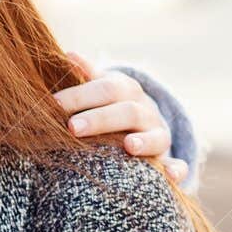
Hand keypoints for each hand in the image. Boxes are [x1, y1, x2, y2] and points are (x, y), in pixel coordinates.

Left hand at [54, 53, 187, 184]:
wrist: (138, 124)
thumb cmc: (105, 105)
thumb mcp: (98, 88)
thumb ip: (85, 74)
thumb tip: (68, 54)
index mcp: (126, 91)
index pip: (106, 88)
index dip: (80, 96)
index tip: (54, 105)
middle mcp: (145, 111)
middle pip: (128, 112)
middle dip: (100, 119)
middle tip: (73, 127)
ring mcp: (158, 134)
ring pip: (157, 136)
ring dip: (144, 141)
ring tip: (128, 146)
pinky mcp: (166, 159)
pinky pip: (177, 165)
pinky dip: (176, 170)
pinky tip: (170, 177)